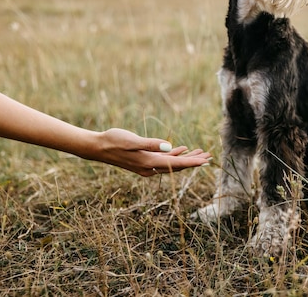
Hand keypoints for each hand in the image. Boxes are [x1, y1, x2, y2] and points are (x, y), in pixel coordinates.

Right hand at [92, 128, 211, 176]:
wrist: (98, 147)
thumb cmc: (114, 141)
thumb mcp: (132, 140)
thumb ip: (151, 144)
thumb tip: (169, 147)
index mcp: (149, 162)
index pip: (176, 164)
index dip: (192, 162)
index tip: (206, 161)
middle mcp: (150, 167)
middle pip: (177, 166)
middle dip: (194, 161)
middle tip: (209, 156)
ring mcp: (147, 165)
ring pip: (172, 163)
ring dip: (186, 158)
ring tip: (201, 153)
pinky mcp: (144, 161)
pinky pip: (164, 160)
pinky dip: (174, 155)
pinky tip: (182, 149)